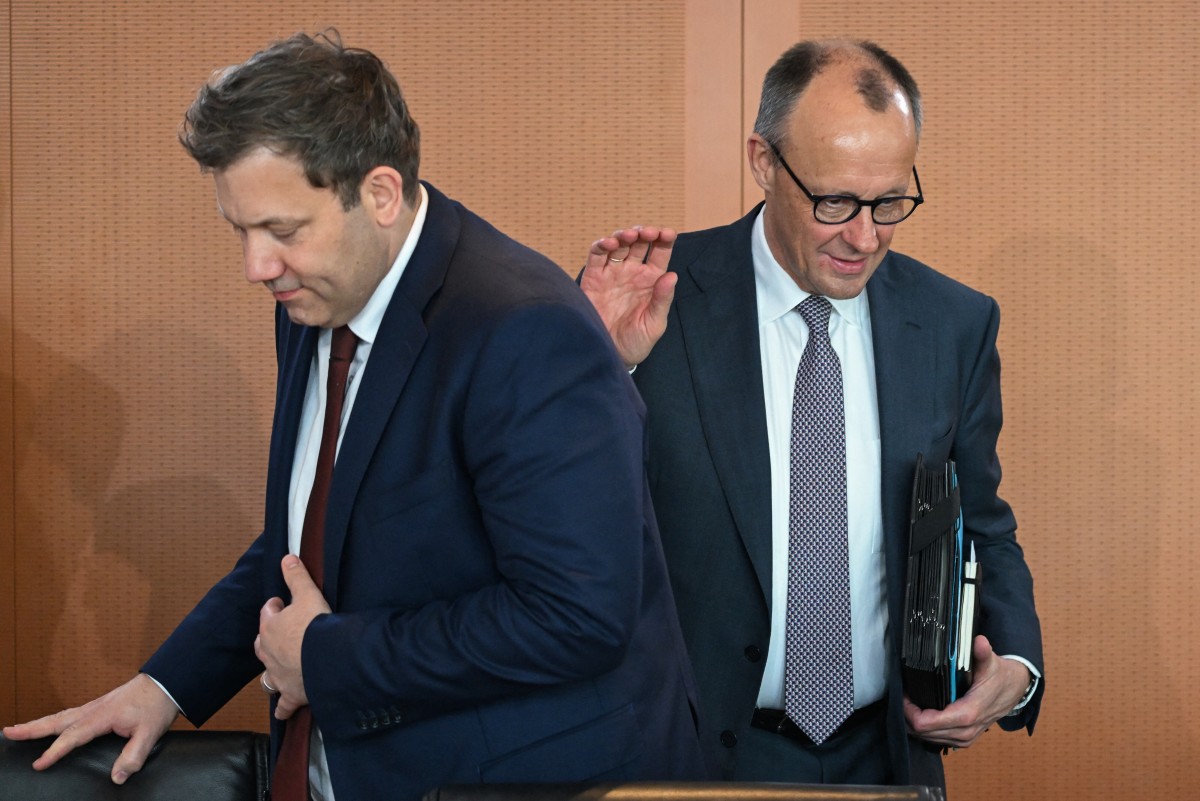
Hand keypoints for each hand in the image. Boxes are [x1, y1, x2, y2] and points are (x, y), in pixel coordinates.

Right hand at [1, 673, 177, 783]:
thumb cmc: (158, 706)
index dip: (55, 751)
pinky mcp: (100, 705)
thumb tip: (116, 778)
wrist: (167, 682)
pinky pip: (70, 713)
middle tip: (8, 733)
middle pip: (57, 720)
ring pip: (61, 715)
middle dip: (32, 729)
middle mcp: (94, 709)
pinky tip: (51, 724)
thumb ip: (133, 756)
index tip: (38, 764)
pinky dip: (54, 719)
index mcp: (103, 716)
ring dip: (39, 723)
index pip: (73, 736)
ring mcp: (95, 706)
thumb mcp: (150, 734)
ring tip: (18, 729)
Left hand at [255, 555, 330, 720]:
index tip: (283, 603)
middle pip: (262, 643)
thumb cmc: (316, 626)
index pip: (268, 612)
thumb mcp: (308, 593)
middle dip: (269, 637)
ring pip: (267, 674)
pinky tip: (282, 711)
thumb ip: (296, 576)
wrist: (327, 659)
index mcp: (270, 628)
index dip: (275, 606)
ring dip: (271, 670)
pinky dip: (282, 708)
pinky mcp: (291, 694)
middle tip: (283, 631)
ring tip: (278, 666)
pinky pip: (283, 705)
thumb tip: (286, 557)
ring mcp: (278, 676)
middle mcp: (269, 653)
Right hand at [580, 226, 677, 368]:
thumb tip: (672, 276)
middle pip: (639, 243)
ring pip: (619, 244)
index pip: (660, 252)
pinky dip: (602, 244)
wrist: (608, 355)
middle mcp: (632, 272)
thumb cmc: (635, 342)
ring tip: (628, 236)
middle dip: (644, 233)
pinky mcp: (593, 277)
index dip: (664, 238)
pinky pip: (597, 255)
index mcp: (651, 280)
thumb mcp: (654, 324)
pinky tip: (609, 243)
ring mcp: (612, 273)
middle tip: (647, 233)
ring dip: (624, 235)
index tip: (668, 233)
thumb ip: (662, 300)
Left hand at [903, 635, 1031, 748]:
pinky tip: (922, 712)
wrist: (1014, 690)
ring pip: (927, 739)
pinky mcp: (964, 740)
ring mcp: (965, 738)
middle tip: (904, 695)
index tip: (904, 693)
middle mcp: (965, 731)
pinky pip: (937, 740)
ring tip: (911, 702)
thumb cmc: (1000, 676)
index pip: (926, 723)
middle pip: (922, 733)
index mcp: (968, 714)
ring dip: (916, 723)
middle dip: (909, 715)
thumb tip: (979, 642)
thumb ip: (982, 653)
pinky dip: (926, 729)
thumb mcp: (991, 662)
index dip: (909, 709)